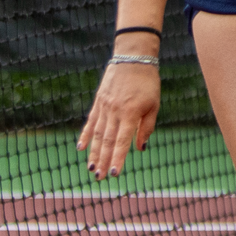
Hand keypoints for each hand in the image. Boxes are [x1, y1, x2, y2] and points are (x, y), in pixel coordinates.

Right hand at [76, 61, 160, 179]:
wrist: (133, 57)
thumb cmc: (148, 82)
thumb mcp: (154, 105)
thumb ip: (147, 128)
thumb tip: (140, 148)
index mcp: (131, 113)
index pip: (123, 141)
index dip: (118, 158)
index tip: (115, 174)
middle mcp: (115, 111)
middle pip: (108, 141)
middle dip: (104, 161)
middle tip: (99, 178)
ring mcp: (104, 106)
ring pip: (98, 134)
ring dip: (94, 153)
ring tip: (91, 169)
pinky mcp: (99, 101)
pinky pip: (91, 121)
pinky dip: (86, 135)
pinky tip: (81, 148)